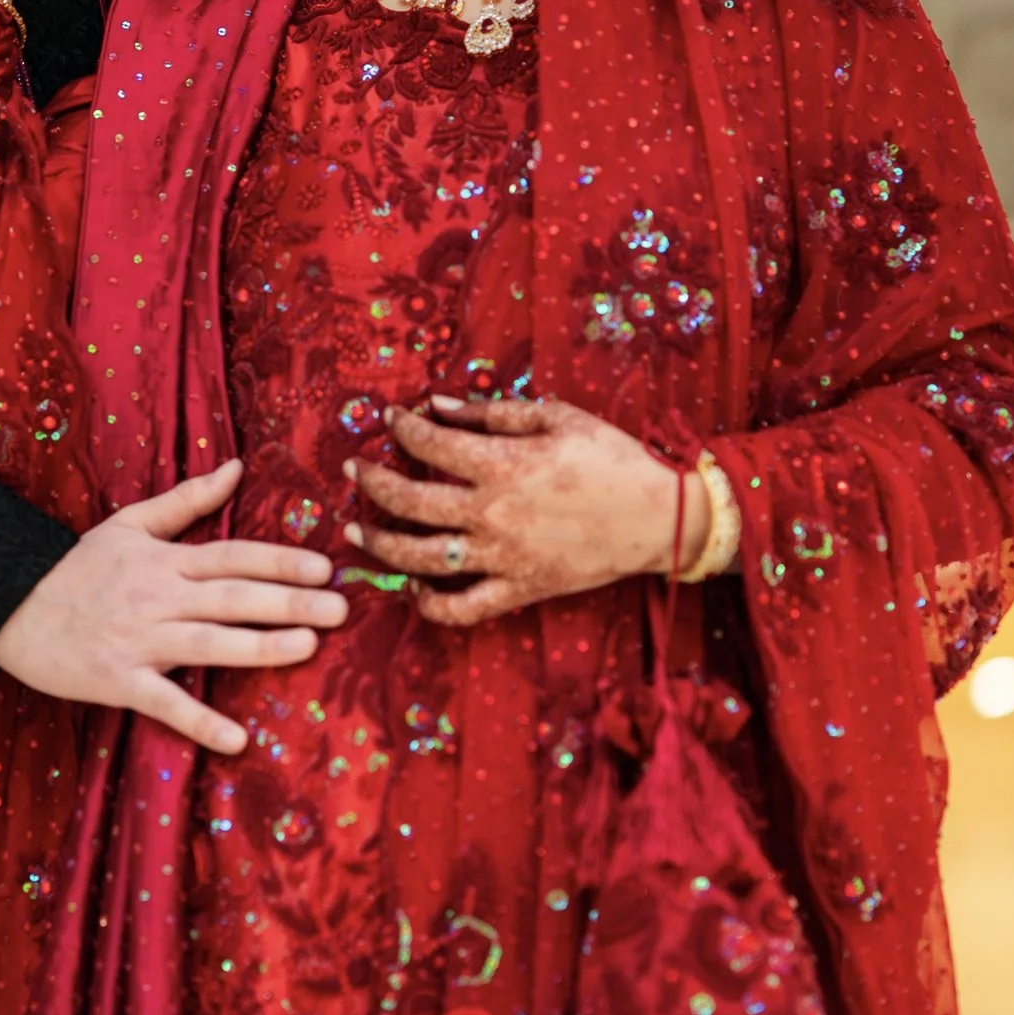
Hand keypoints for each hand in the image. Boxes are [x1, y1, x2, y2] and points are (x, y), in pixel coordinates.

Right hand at [0, 458, 346, 754]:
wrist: (9, 607)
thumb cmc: (75, 568)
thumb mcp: (129, 523)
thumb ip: (187, 500)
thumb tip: (237, 467)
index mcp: (165, 560)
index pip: (232, 555)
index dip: (279, 559)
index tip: (324, 566)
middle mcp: (159, 597)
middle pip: (232, 596)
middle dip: (288, 601)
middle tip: (339, 608)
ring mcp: (139, 640)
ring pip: (208, 643)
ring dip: (259, 646)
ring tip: (307, 647)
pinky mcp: (118, 680)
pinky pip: (165, 702)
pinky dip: (199, 721)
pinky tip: (237, 739)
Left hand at [347, 396, 694, 628]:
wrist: (659, 517)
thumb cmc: (612, 458)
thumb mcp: (557, 417)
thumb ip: (492, 412)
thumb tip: (436, 404)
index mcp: (502, 465)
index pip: (429, 444)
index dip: (402, 428)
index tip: (390, 418)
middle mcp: (491, 514)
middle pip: (407, 501)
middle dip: (371, 482)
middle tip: (354, 470)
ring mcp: (501, 557)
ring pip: (419, 558)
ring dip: (378, 545)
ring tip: (355, 533)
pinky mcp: (518, 591)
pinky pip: (462, 609)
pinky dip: (431, 604)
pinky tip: (416, 585)